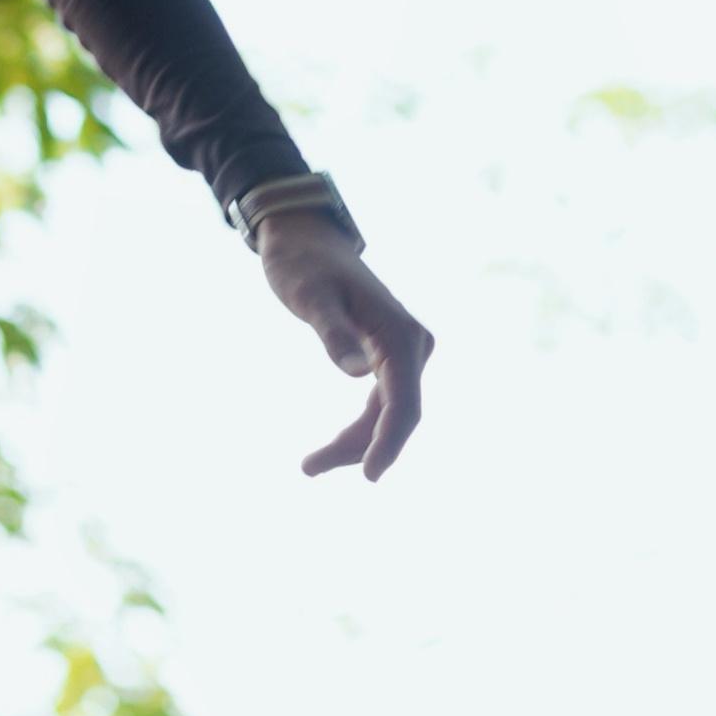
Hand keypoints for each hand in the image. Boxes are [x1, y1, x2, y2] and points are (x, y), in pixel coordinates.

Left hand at [256, 209, 431, 481]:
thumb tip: (360, 374)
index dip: (389, 442)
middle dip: (361, 449)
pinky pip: (383, 402)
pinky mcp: (390, 355)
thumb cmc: (303, 264)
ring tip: (310, 465)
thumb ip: (333, 333)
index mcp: (399, 334)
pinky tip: (335, 447)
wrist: (306, 239)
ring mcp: (405, 351)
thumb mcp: (310, 297)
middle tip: (308, 468)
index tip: (369, 476)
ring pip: (389, 413)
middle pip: (397, 414)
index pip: (404, 402)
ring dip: (356, 443)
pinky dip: (360, 427)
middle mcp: (412, 343)